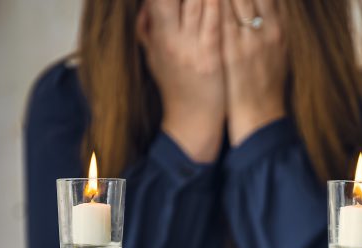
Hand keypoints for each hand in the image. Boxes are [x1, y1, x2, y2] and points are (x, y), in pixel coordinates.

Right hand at [138, 0, 224, 162]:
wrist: (193, 120)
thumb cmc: (176, 87)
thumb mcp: (154, 59)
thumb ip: (147, 31)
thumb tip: (144, 7)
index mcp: (158, 36)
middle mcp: (172, 38)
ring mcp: (192, 47)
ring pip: (197, 1)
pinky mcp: (211, 56)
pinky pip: (214, 20)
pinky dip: (217, 1)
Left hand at [222, 0, 286, 145]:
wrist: (260, 116)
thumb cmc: (266, 85)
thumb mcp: (279, 52)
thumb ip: (273, 25)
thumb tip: (268, 7)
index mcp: (281, 28)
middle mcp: (268, 30)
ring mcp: (251, 41)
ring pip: (237, 0)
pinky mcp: (232, 54)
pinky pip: (221, 19)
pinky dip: (212, 4)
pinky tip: (204, 0)